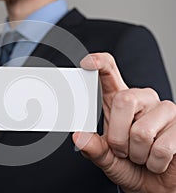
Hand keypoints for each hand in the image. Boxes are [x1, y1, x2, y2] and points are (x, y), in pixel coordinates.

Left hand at [72, 53, 175, 192]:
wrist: (153, 184)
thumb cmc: (129, 165)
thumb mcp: (106, 157)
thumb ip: (93, 147)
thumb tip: (78, 137)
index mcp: (120, 101)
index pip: (110, 73)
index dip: (99, 63)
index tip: (87, 63)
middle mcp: (143, 100)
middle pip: (124, 100)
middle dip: (117, 136)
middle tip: (122, 149)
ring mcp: (165, 111)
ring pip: (141, 131)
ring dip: (136, 153)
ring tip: (140, 154)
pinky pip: (161, 148)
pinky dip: (153, 162)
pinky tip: (156, 160)